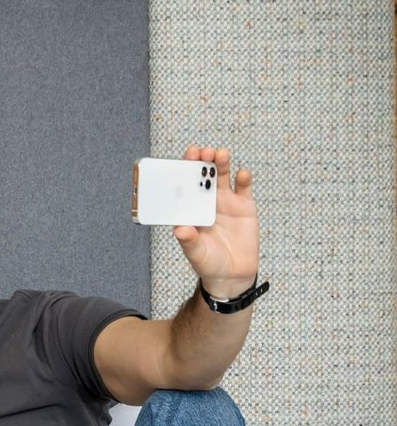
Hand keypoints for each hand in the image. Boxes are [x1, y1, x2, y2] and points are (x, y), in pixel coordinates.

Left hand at [173, 145, 258, 298]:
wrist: (232, 275)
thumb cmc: (208, 262)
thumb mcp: (196, 253)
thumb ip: (189, 241)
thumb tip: (180, 230)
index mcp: (189, 209)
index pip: (184, 185)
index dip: (183, 170)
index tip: (183, 159)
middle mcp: (205, 201)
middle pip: (202, 175)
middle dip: (201, 161)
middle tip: (201, 151)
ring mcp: (225, 202)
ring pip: (222, 177)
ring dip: (220, 163)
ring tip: (219, 154)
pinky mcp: (244, 206)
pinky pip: (243, 188)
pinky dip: (243, 179)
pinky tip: (242, 174)